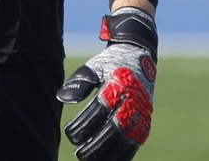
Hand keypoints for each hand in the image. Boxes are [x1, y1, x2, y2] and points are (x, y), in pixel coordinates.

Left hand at [57, 9, 157, 160]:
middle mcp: (132, 101)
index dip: (84, 124)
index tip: (70, 134)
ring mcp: (140, 114)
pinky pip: (134, 143)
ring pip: (125, 139)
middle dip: (95, 144)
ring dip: (107, 153)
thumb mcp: (94, 67)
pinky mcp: (145, 123)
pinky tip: (108, 160)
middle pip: (113, 129)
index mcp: (117, 86)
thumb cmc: (111, 64)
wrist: (139, 57)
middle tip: (78, 153)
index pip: (99, 110)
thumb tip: (62, 98)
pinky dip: (122, 155)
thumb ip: (79, 83)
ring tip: (89, 159)